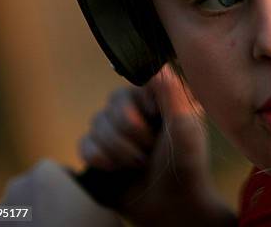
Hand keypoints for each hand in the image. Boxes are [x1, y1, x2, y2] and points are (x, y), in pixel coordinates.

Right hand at [78, 65, 234, 225]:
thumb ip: (171, 90)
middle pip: (112, 106)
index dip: (144, 108)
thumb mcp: (186, 124)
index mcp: (157, 99)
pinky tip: (120, 169)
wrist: (172, 206)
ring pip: (96, 124)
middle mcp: (135, 110)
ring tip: (140, 163)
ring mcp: (115, 131)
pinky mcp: (99, 152)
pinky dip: (103, 160)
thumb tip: (155, 63)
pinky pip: (84, 145)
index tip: (159, 123)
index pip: (134, 85)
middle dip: (132, 135)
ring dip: (120, 151)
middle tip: (150, 150)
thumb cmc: (186, 164)